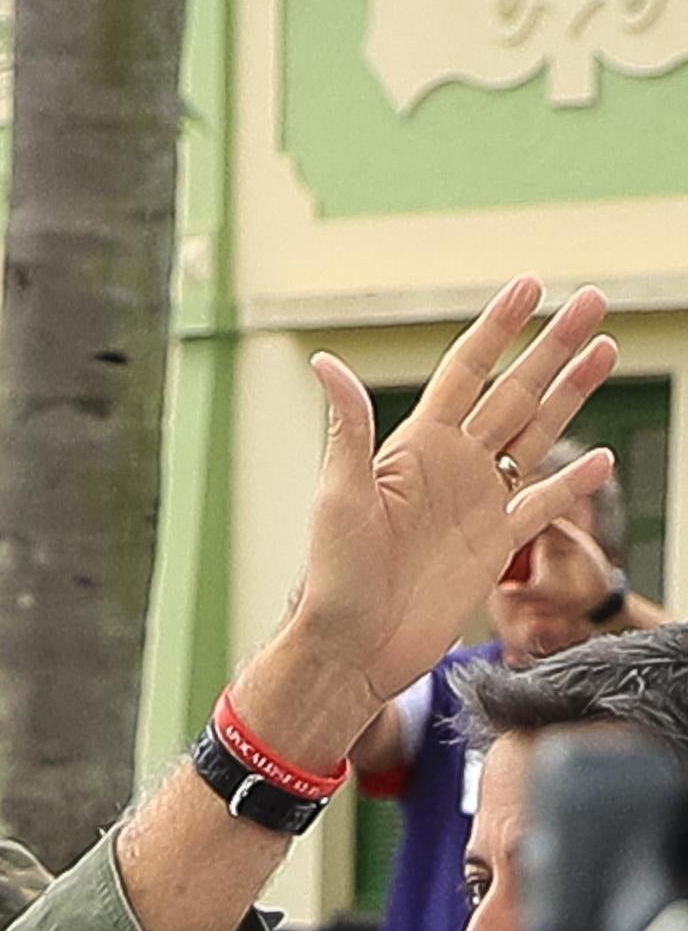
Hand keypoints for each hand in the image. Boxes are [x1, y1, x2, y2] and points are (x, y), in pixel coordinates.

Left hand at [267, 279, 616, 752]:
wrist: (353, 647)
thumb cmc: (333, 576)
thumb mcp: (337, 495)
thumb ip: (347, 427)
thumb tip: (324, 361)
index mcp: (415, 447)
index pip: (465, 370)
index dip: (498, 327)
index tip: (531, 283)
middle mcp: (451, 467)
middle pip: (514, 391)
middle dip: (553, 346)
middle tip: (595, 299)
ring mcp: (476, 504)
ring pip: (535, 435)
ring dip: (571, 393)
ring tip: (606, 349)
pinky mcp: (494, 547)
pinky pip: (541, 507)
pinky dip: (571, 483)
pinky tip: (600, 458)